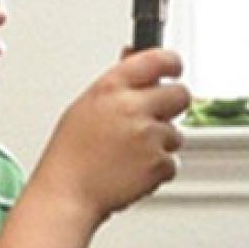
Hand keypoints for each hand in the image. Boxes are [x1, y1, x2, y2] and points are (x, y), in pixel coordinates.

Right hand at [32, 48, 190, 222]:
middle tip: (155, 118)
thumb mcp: (86, 105)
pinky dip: (157, 169)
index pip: (157, 59)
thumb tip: (133, 54)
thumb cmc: (71, 153)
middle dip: (173, 106)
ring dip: (160, 143)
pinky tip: (132, 170)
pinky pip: (171, 162)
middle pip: (180, 95)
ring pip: (176, 133)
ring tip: (129, 154)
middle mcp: (132, 107)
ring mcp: (147, 136)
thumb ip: (117, 82)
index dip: (171, 63)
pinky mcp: (158, 164)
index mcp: (111, 88)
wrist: (67, 193)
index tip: (174, 69)